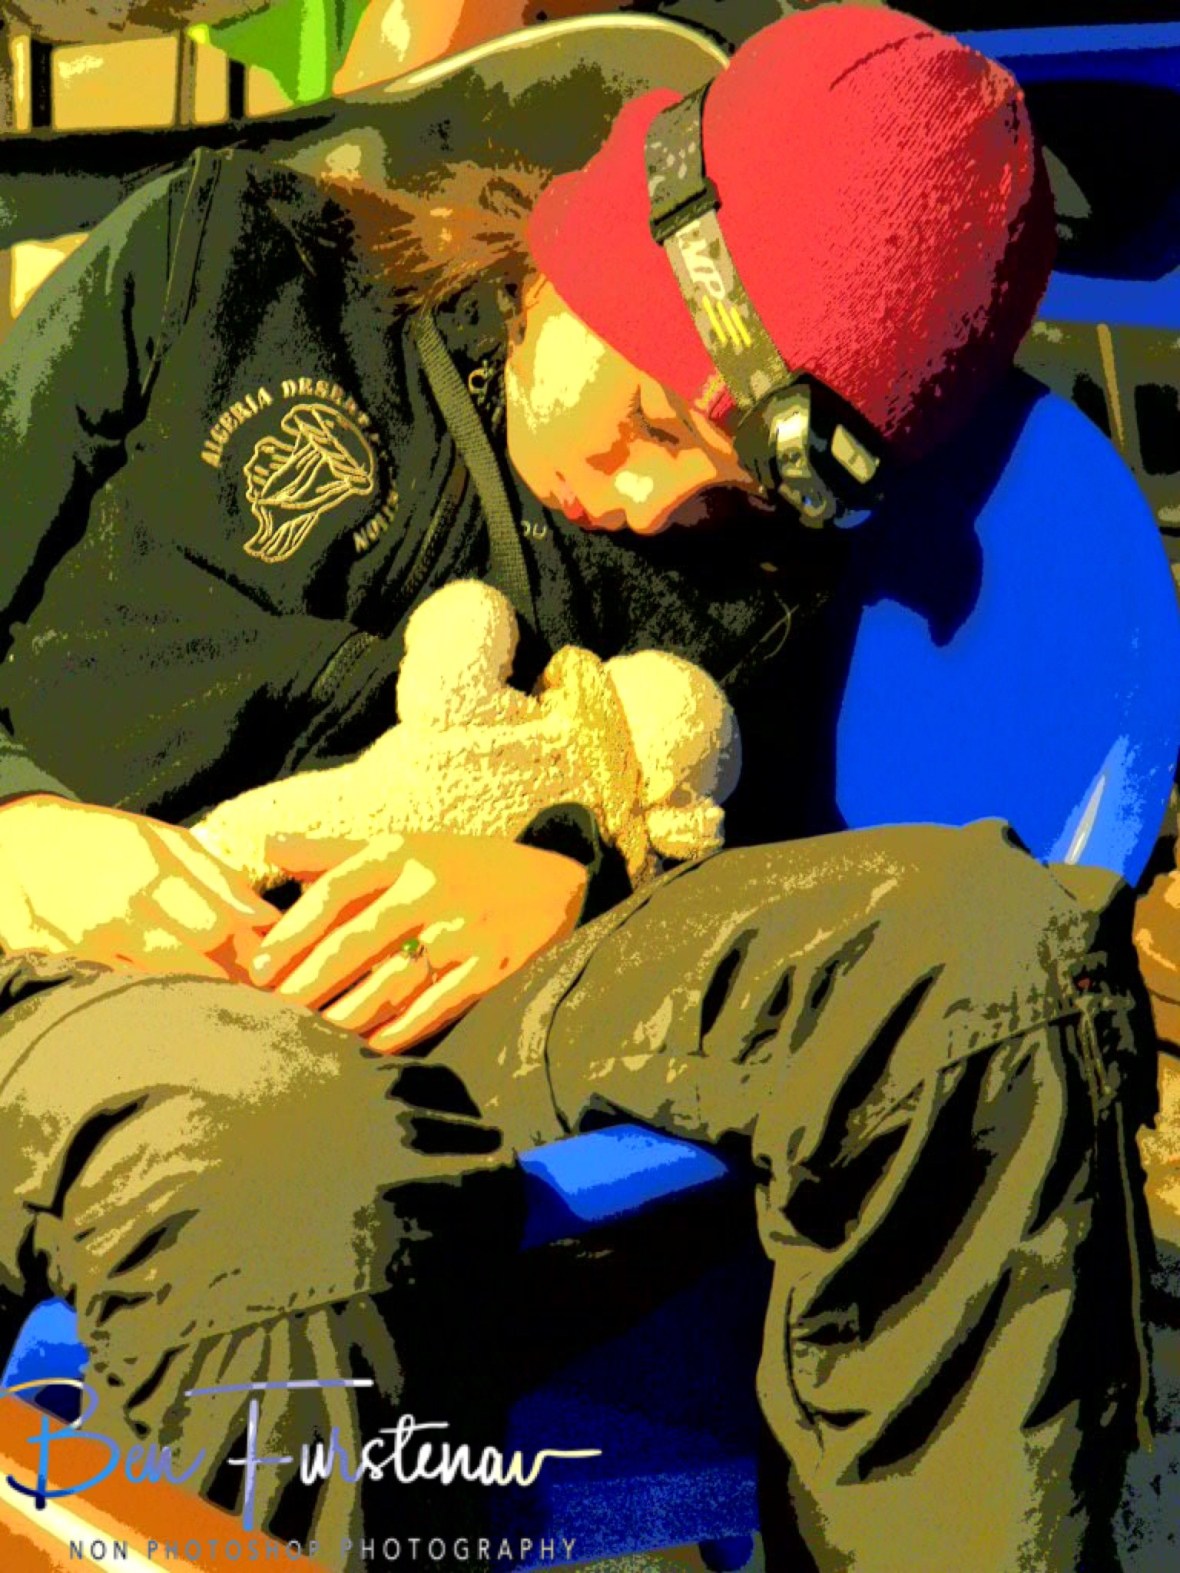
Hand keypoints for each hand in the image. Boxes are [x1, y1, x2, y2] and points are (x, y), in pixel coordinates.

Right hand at [0, 795, 277, 977]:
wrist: (12, 849)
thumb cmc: (100, 842)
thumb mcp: (162, 840)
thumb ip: (219, 879)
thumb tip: (269, 918)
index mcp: (147, 873)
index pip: (215, 930)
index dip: (248, 952)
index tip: (268, 965)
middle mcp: (115, 916)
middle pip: (190, 970)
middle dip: (226, 985)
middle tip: (250, 994)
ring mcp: (82, 950)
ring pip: (155, 993)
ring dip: (189, 1000)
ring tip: (211, 1001)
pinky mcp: (57, 973)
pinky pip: (115, 1000)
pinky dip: (144, 1005)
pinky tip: (160, 1004)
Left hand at [248, 831, 587, 1051]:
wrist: (550, 887)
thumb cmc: (458, 868)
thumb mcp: (403, 847)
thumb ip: (333, 852)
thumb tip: (268, 845)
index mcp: (403, 851)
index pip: (334, 890)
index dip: (291, 932)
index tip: (258, 968)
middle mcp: (431, 888)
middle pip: (355, 942)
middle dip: (307, 982)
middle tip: (272, 1011)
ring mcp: (462, 931)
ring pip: (387, 983)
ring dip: (342, 1014)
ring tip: (306, 1035)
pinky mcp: (488, 970)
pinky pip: (429, 1009)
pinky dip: (392, 1032)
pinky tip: (362, 1047)